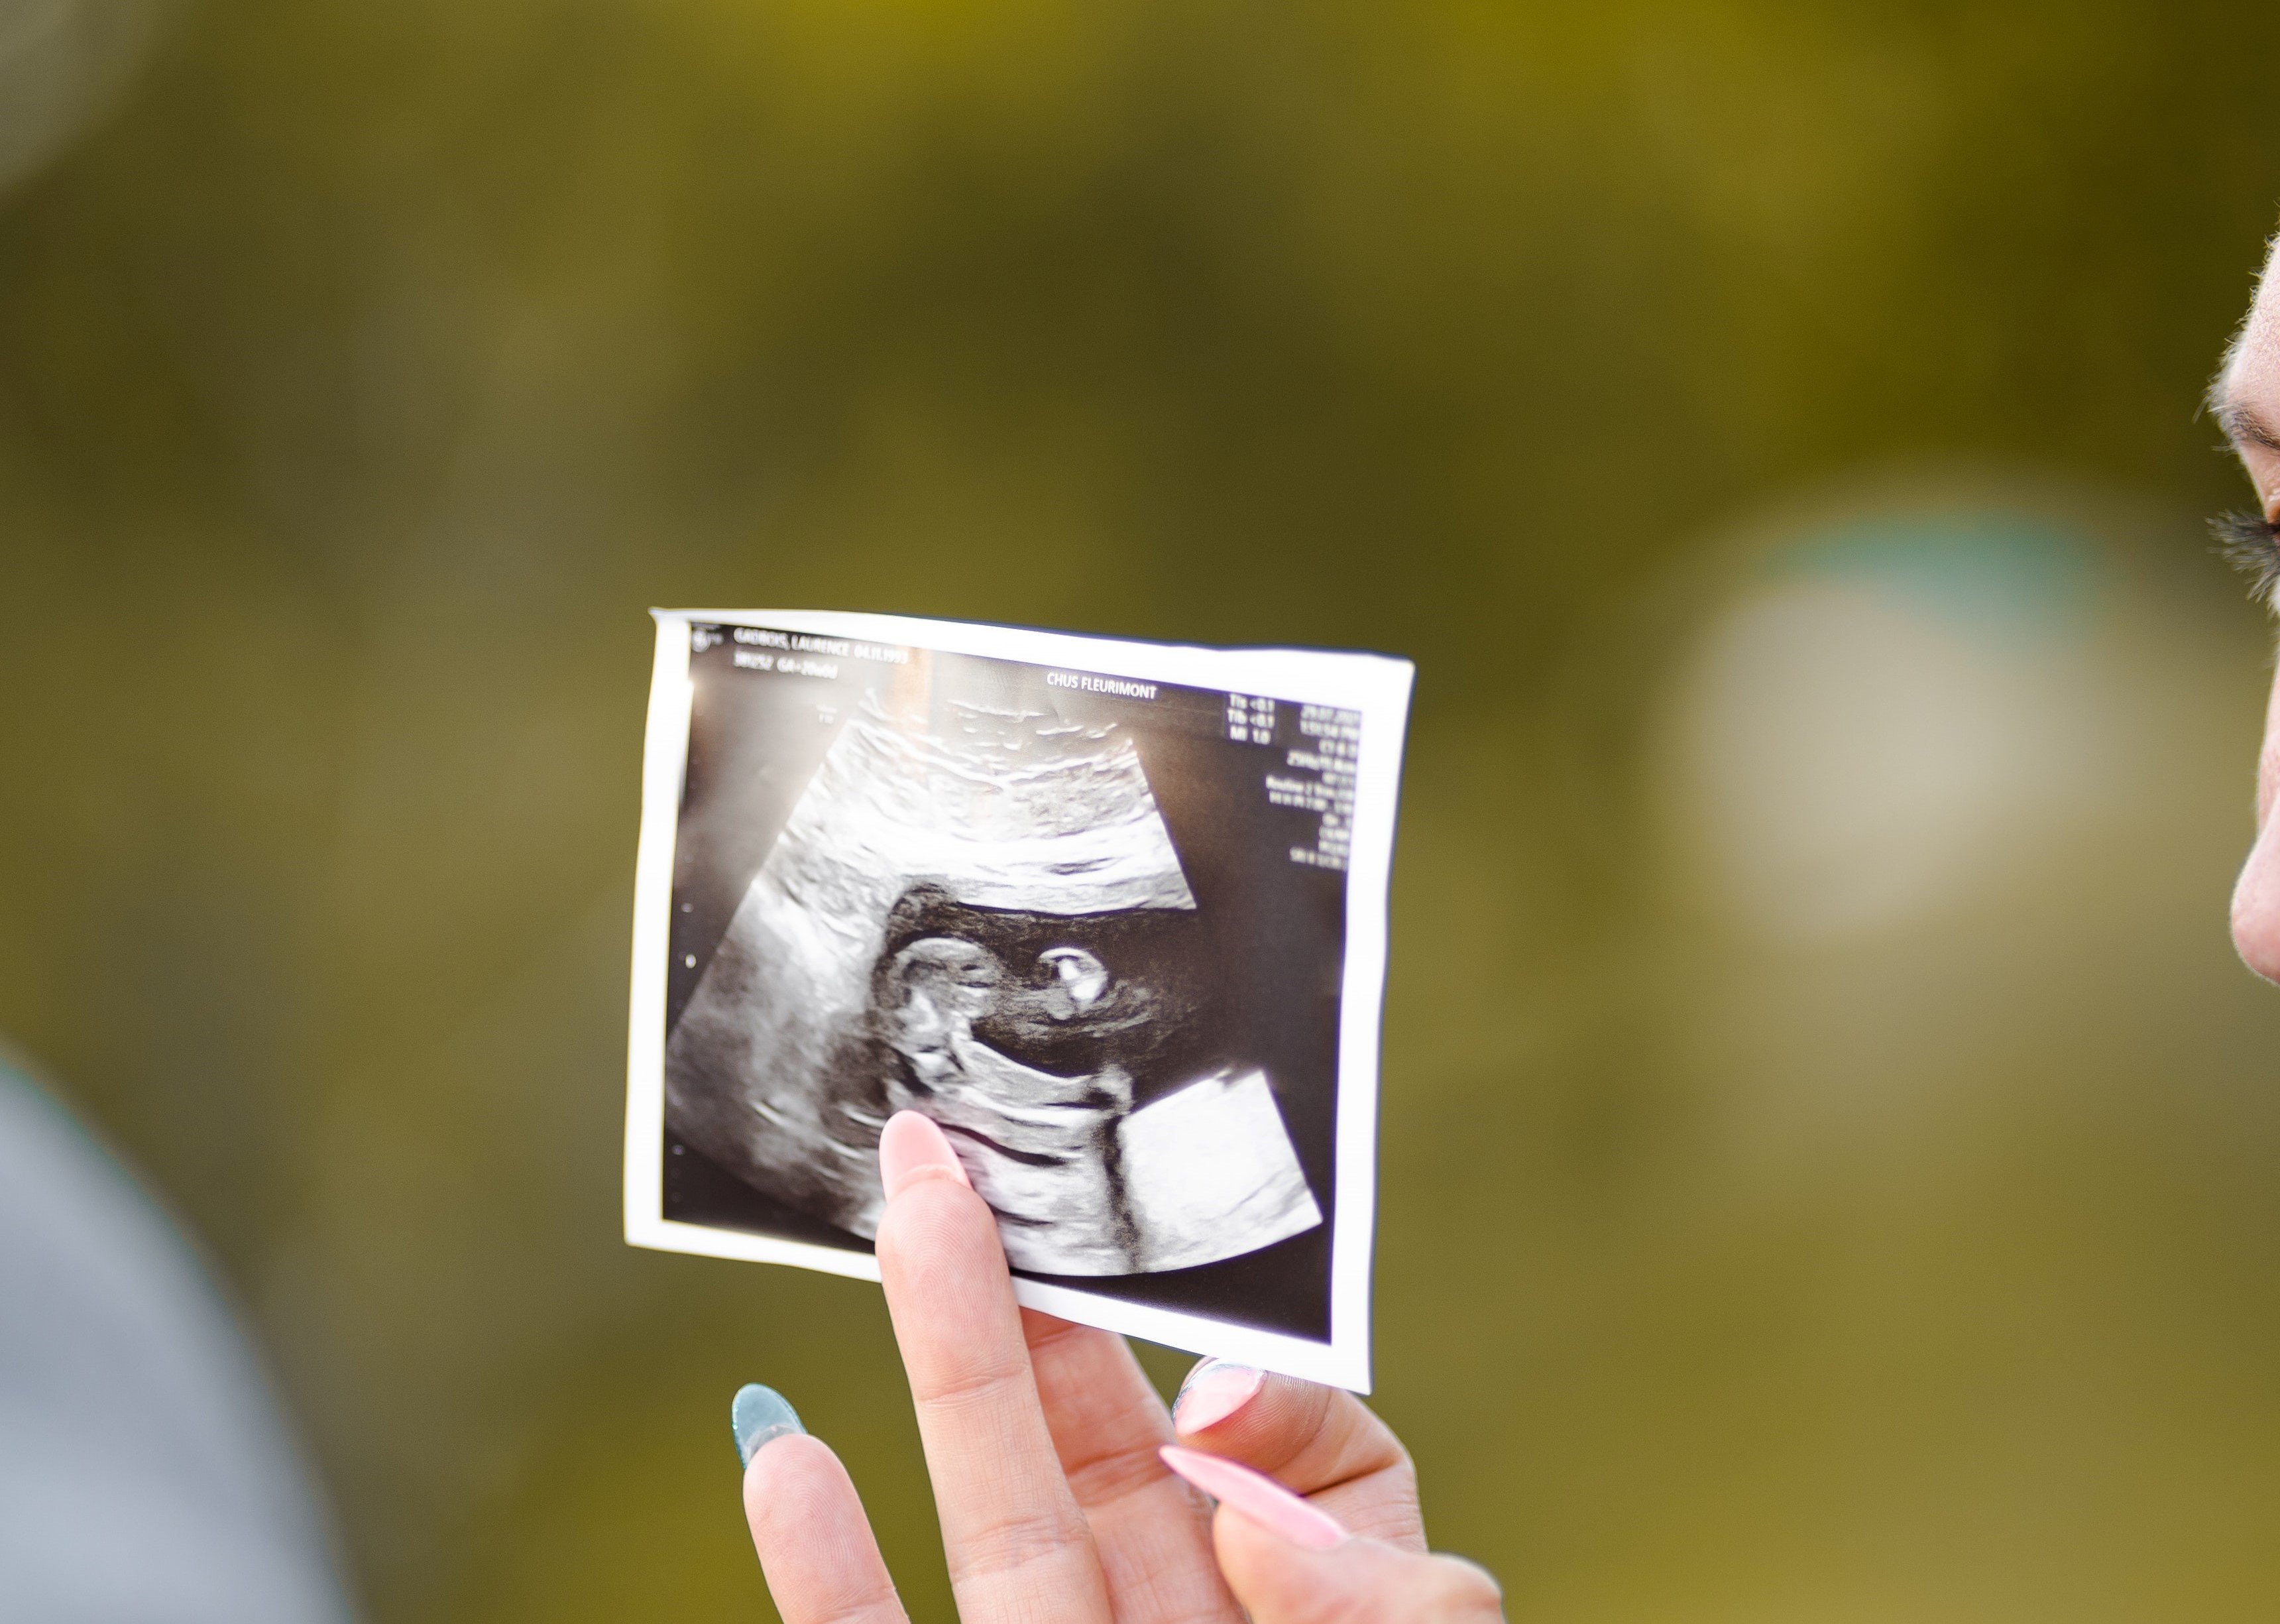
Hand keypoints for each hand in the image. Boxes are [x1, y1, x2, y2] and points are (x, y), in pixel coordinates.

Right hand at [733, 1110, 1503, 1622]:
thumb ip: (1386, 1585)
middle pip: (1094, 1441)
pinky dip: (820, 1572)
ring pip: (984, 1515)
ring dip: (932, 1368)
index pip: (1281, 1454)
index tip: (1215, 1395)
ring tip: (888, 1220)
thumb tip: (1233, 1468)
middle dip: (1039, 1296)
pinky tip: (780, 1453)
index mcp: (1298, 1608)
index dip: (1251, 1386)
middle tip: (977, 1150)